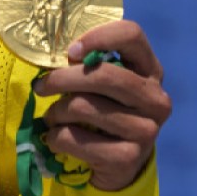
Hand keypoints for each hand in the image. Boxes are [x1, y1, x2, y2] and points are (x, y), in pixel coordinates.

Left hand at [32, 19, 171, 190]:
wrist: (117, 161)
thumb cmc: (102, 107)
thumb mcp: (101, 82)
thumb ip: (87, 62)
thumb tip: (50, 51)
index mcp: (149, 69)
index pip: (131, 34)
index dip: (98, 36)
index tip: (70, 51)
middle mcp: (155, 99)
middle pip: (103, 75)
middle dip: (61, 79)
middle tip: (41, 87)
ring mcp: (146, 130)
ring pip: (83, 107)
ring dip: (56, 112)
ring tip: (53, 116)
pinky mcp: (128, 158)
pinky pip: (75, 139)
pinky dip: (56, 137)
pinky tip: (57, 138)